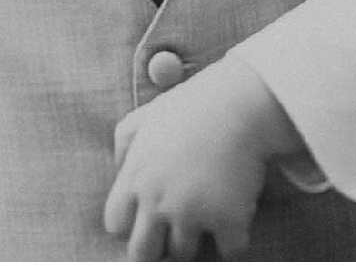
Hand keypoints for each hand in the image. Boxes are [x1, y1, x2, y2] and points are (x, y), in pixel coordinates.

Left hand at [103, 54, 301, 259]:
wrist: (240, 103)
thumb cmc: (193, 105)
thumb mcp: (147, 114)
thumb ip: (125, 140)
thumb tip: (119, 167)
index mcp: (135, 179)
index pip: (115, 223)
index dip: (131, 221)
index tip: (147, 215)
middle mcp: (157, 203)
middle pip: (143, 251)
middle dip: (155, 246)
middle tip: (173, 234)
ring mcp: (191, 216)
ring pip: (183, 253)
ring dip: (195, 240)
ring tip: (206, 219)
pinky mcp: (227, 222)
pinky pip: (228, 250)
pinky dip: (234, 239)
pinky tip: (237, 217)